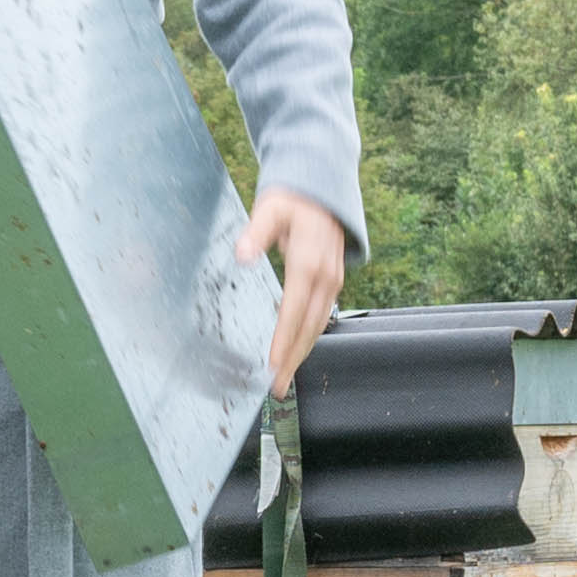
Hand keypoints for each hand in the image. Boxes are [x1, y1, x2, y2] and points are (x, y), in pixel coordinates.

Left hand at [240, 184, 347, 392]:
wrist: (322, 188)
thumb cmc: (292, 199)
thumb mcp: (270, 209)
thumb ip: (255, 233)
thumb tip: (243, 255)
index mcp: (308, 263)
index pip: (293, 311)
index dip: (283, 341)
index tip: (273, 366)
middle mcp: (325, 277)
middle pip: (308, 327)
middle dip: (293, 359)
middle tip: (278, 388)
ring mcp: (333, 280)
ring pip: (318, 325)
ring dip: (302, 353)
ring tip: (285, 378)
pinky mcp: (333, 281)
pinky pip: (321, 316)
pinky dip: (308, 337)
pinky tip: (297, 350)